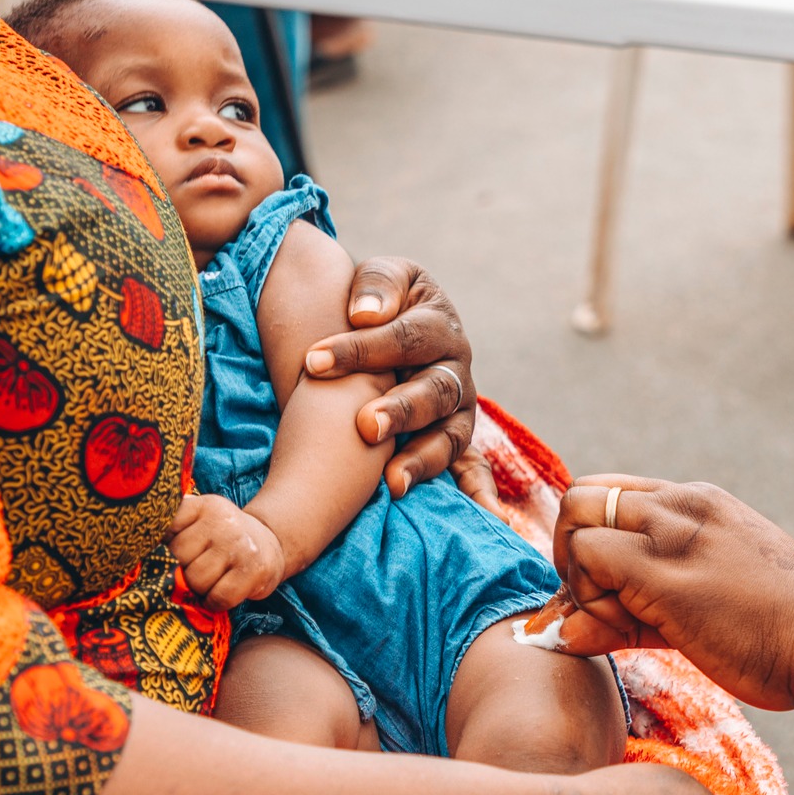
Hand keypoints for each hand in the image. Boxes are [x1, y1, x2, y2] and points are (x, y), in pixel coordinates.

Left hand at [167, 494, 286, 609]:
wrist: (271, 545)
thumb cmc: (224, 539)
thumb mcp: (201, 520)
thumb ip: (175, 526)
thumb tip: (140, 551)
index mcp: (204, 505)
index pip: (165, 528)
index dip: (164, 547)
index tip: (176, 553)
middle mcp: (222, 522)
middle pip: (178, 558)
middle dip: (182, 571)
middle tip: (196, 570)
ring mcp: (240, 546)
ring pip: (196, 581)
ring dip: (199, 589)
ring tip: (211, 581)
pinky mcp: (254, 571)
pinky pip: (218, 598)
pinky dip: (215, 603)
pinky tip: (220, 594)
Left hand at [304, 256, 488, 501]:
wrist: (397, 324)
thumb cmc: (381, 303)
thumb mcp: (382, 279)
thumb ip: (377, 286)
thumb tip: (365, 316)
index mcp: (439, 323)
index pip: (405, 338)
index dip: (360, 350)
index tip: (313, 362)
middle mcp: (456, 368)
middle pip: (435, 390)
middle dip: (401, 410)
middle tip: (365, 426)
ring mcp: (460, 407)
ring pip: (451, 435)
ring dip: (423, 457)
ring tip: (392, 481)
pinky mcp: (456, 437)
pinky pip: (471, 468)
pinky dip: (477, 489)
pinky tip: (480, 515)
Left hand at [549, 476, 793, 711]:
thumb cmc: (783, 630)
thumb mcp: (710, 598)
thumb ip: (639, 609)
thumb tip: (567, 635)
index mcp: (697, 503)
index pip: (611, 494)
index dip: (593, 540)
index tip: (608, 587)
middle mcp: (679, 505)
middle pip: (581, 496)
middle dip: (570, 552)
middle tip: (595, 602)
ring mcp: (671, 533)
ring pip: (576, 518)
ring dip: (578, 576)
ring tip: (616, 620)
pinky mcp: (663, 570)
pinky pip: (587, 560)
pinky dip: (587, 598)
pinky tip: (624, 630)